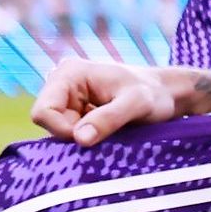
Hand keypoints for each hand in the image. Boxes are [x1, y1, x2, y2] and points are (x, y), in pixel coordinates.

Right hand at [31, 56, 180, 142]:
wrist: (167, 93)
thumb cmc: (155, 93)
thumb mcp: (137, 104)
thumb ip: (109, 119)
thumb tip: (80, 138)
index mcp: (69, 73)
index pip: (43, 112)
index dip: (62, 130)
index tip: (91, 136)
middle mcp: (62, 83)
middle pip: (49, 123)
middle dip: (74, 134)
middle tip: (107, 131)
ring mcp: (68, 98)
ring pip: (60, 131)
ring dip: (83, 137)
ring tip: (111, 129)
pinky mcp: (77, 111)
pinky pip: (71, 134)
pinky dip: (88, 138)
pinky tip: (108, 131)